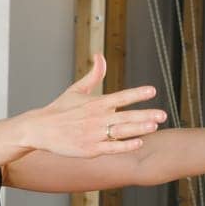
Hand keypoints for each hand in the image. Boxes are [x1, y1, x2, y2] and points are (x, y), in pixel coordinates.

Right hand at [20, 52, 167, 157]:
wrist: (41, 129)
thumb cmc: (60, 109)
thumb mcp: (77, 89)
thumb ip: (93, 73)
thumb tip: (100, 55)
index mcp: (95, 103)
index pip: (120, 96)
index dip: (137, 93)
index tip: (152, 91)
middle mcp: (97, 118)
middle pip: (125, 116)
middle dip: (146, 115)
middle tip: (163, 115)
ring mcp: (94, 134)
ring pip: (121, 132)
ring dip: (138, 129)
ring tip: (154, 126)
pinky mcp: (90, 149)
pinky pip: (112, 148)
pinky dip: (125, 146)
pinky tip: (139, 143)